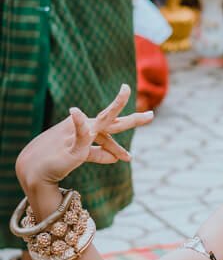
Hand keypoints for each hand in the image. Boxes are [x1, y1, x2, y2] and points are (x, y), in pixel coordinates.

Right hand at [16, 85, 152, 190]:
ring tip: (126, 90)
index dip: (118, 148)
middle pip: (113, 121)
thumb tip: (116, 158)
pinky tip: (75, 111)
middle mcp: (85, 129)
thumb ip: (98, 154)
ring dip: (115, 105)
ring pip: (102, 118)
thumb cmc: (55, 160)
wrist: (33, 170)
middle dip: (133, 119)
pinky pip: (80, 133)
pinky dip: (80, 122)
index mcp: (88, 132)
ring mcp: (78, 133)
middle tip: (152, 115)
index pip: (109, 133)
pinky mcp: (72, 142)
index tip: (128, 158)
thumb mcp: (81, 155)